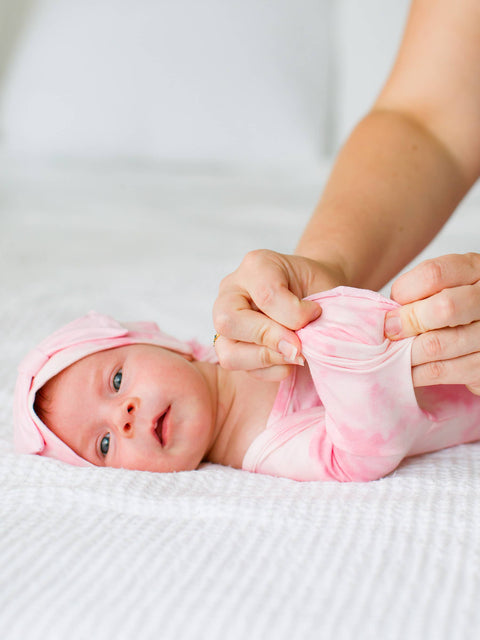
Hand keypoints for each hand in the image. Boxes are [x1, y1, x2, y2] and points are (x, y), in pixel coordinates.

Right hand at [212, 249, 345, 379]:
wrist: (315, 293)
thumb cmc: (318, 288)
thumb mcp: (321, 288)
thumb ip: (308, 316)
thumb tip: (291, 351)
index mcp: (256, 265)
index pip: (266, 295)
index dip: (295, 314)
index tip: (316, 313)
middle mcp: (231, 290)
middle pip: (228, 322)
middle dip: (269, 339)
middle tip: (299, 345)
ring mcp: (224, 320)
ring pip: (228, 353)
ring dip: (268, 360)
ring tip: (295, 354)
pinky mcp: (229, 346)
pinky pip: (242, 369)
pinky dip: (270, 370)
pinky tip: (287, 359)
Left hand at [385, 253, 479, 393]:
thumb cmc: (457, 307)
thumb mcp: (446, 286)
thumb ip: (420, 293)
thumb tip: (388, 318)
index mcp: (474, 270)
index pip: (434, 274)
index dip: (404, 292)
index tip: (391, 309)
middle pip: (443, 308)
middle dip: (407, 323)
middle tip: (391, 334)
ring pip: (438, 344)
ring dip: (407, 353)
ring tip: (393, 354)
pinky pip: (444, 372)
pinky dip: (418, 373)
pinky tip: (408, 371)